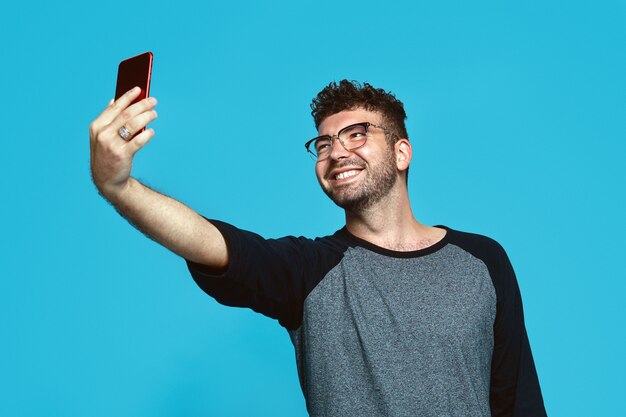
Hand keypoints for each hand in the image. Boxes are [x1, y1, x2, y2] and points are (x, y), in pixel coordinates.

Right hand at [89, 87, 157, 201]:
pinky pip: (138, 141)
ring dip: (146, 117)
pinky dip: (147, 134)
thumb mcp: (101, 136)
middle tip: (153, 101)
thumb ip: (108, 119)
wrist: (107, 180)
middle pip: (126, 114)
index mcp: (96, 126)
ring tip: (154, 114)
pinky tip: (152, 131)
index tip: (139, 88)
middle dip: (141, 105)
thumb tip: (114, 99)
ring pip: (133, 125)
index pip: (114, 107)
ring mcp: (111, 145)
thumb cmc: (107, 154)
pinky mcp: (122, 155)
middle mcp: (102, 134)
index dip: (127, 96)